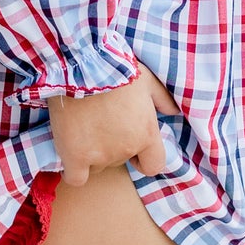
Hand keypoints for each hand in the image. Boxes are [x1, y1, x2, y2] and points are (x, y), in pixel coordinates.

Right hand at [48, 61, 181, 185]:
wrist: (81, 65)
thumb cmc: (115, 68)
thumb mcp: (147, 79)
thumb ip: (162, 99)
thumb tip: (173, 111)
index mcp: (146, 133)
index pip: (153, 165)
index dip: (143, 159)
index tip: (133, 149)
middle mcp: (125, 149)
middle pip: (120, 161)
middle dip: (112, 147)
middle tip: (100, 123)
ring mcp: (99, 155)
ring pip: (97, 166)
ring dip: (92, 154)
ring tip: (83, 128)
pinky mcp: (74, 156)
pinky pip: (76, 178)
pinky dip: (73, 171)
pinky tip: (71, 155)